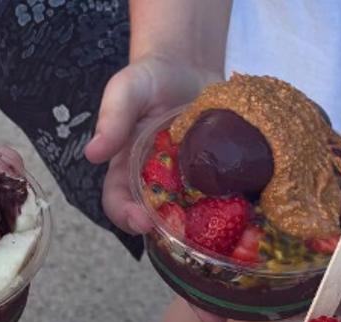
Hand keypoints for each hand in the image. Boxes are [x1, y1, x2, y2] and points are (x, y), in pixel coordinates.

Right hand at [86, 55, 219, 235]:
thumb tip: (92, 154)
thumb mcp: (128, 90)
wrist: (189, 67)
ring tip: (220, 230)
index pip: (118, 203)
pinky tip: (248, 211)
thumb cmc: (151, 79)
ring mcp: (187, 186)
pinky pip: (223, 201)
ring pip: (192, 218)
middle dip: (169, 232)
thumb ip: (113, 117)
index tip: (141, 221)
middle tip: (185, 234)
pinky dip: (234, 210)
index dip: (126, 216)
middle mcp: (155, 186)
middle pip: (156, 220)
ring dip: (205, 228)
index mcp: (126, 171)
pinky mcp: (215, 180)